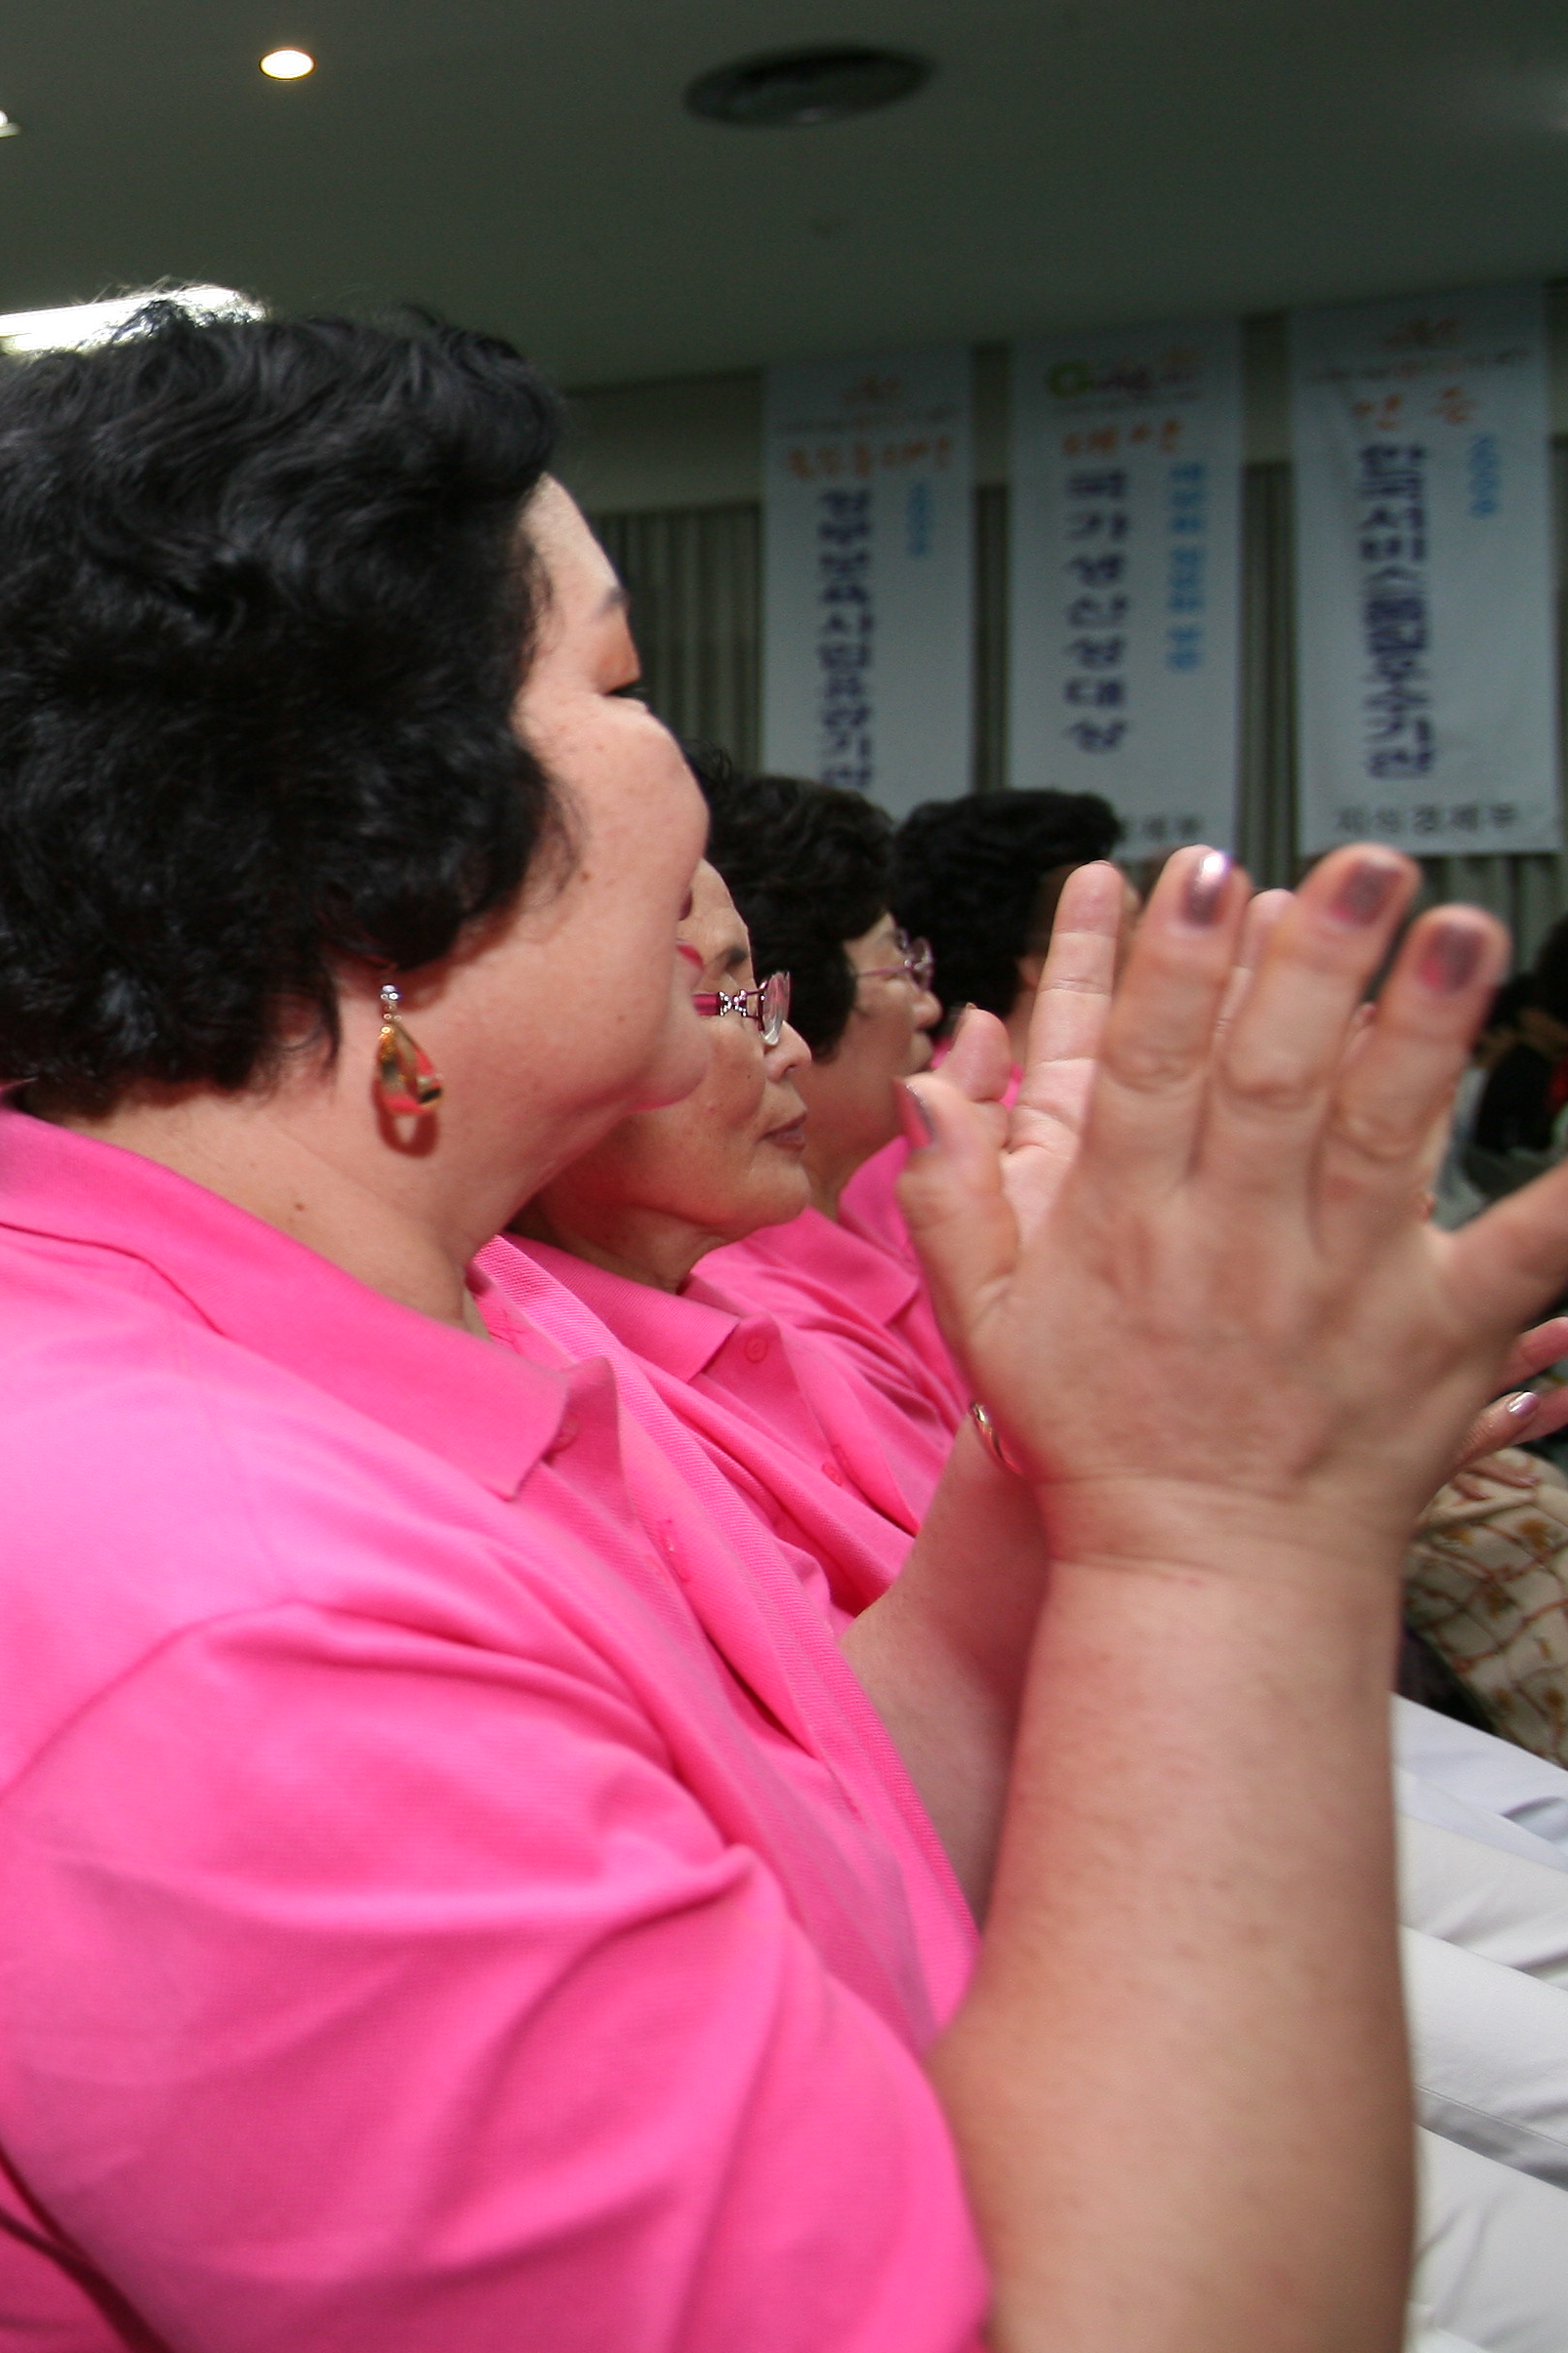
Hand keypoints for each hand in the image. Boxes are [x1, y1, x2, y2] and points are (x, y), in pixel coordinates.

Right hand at [898, 845, 1567, 1577]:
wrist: (1207, 1573)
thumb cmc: (1096, 1435)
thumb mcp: (983, 1320)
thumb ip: (949, 1197)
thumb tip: (934, 1087)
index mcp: (1125, 1223)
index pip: (1141, 1067)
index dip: (1169, 964)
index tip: (1196, 874)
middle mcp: (1232, 1241)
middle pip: (1272, 1079)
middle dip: (1312, 963)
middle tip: (1356, 864)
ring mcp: (1340, 1287)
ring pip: (1385, 1137)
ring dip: (1428, 1030)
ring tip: (1465, 931)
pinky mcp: (1435, 1337)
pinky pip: (1519, 1255)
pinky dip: (1565, 1197)